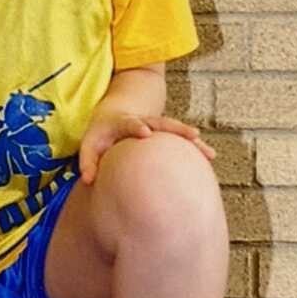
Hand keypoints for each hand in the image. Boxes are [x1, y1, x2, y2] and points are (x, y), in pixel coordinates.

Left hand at [79, 110, 215, 185]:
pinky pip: (182, 141)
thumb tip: (89, 181)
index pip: (132, 122)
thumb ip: (88, 161)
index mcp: (125, 122)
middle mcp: (145, 122)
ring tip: (208, 153)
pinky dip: (195, 148)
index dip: (138, 126)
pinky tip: (209, 158)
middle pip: (163, 123)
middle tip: (193, 135)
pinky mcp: (165, 135)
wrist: (114, 116)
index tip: (145, 132)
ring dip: (192, 141)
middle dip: (177, 129)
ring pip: (177, 131)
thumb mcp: (89, 144)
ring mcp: (158, 127)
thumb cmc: (100, 135)